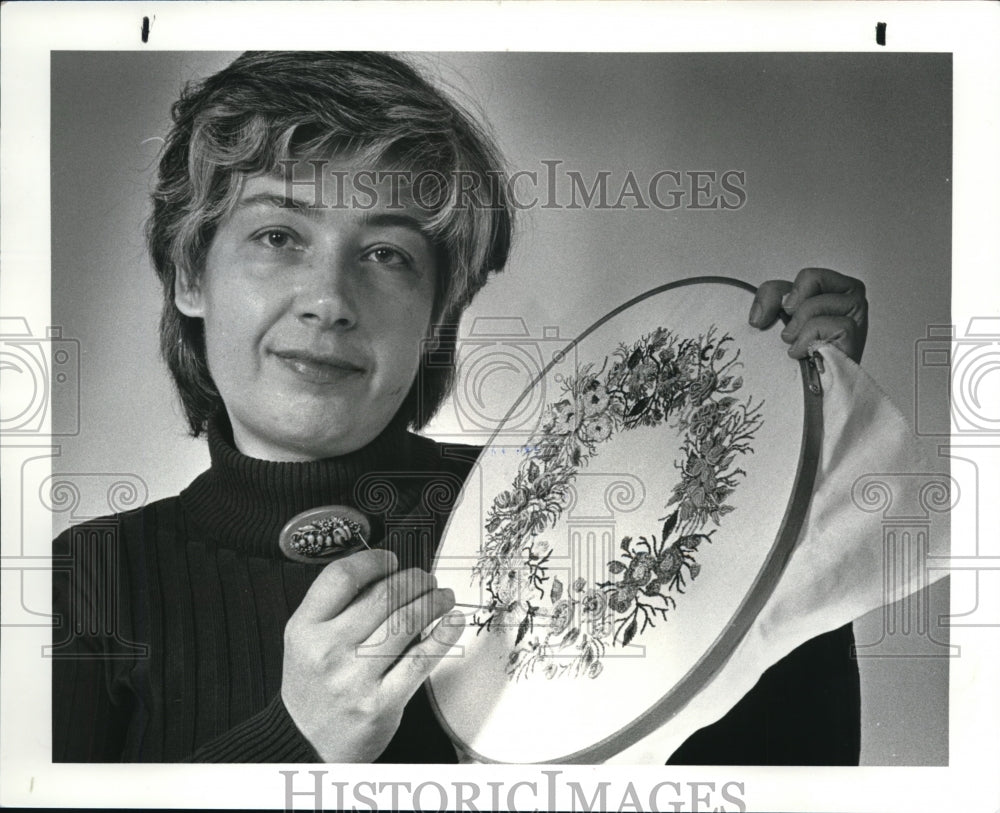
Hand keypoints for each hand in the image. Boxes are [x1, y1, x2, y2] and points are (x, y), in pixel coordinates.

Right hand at [281, 548, 462, 761]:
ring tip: (443, 596)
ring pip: (406, 621)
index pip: (342, 577)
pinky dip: (444, 635)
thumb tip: (389, 575)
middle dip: (414, 579)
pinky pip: (421, 660)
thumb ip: (340, 607)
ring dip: (433, 601)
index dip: (373, 561)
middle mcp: (327, 651)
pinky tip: (453, 622)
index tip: (391, 560)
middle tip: (426, 579)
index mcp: (305, 628)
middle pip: (382, 596)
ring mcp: (355, 678)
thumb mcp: (308, 640)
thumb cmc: (313, 685)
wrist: (305, 743)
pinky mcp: (381, 703)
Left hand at [749, 268, 867, 362]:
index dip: (779, 297)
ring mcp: (857, 314)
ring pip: (814, 303)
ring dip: (797, 329)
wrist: (815, 387)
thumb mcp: (780, 315)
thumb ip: (769, 299)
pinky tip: (807, 354)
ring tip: (799, 346)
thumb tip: (758, 317)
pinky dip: (807, 340)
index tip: (769, 319)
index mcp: (836, 287)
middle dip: (792, 308)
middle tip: (790, 332)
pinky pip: (823, 324)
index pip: (806, 275)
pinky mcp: (854, 334)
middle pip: (811, 277)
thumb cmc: (802, 350)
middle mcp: (851, 295)